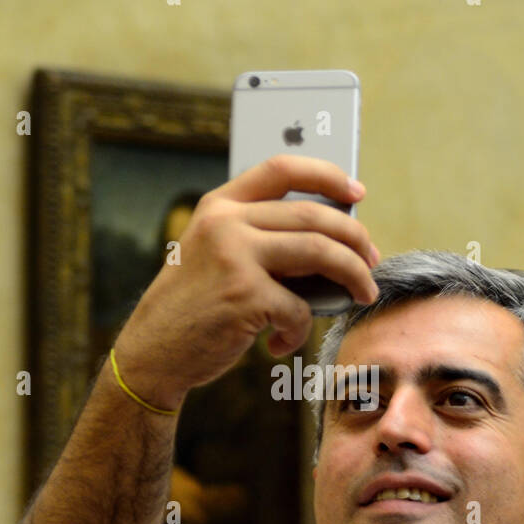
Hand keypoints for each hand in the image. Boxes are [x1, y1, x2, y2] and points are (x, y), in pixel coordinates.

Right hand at [113, 155, 379, 407]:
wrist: (152, 353)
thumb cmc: (194, 308)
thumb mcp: (213, 255)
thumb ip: (257, 238)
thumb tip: (332, 241)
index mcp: (219, 206)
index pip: (281, 169)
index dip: (327, 175)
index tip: (356, 193)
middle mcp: (225, 223)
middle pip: (314, 216)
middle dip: (355, 240)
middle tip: (371, 262)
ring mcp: (234, 257)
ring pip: (321, 252)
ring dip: (354, 275)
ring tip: (363, 295)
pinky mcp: (245, 296)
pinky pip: (300, 308)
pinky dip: (299, 330)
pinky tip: (279, 342)